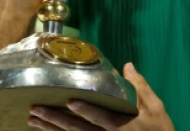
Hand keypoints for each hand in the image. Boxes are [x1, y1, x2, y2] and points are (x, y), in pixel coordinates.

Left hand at [27, 63, 174, 130]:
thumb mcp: (155, 108)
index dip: (85, 110)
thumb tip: (127, 66)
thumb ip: (140, 87)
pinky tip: (45, 130)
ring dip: (51, 129)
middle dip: (55, 119)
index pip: (99, 117)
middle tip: (36, 110)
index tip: (69, 100)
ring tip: (33, 119)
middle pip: (77, 130)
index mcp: (122, 125)